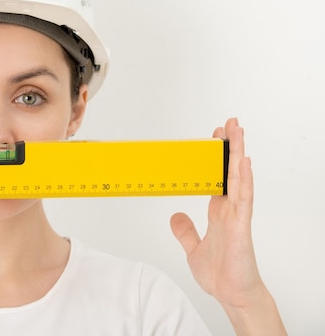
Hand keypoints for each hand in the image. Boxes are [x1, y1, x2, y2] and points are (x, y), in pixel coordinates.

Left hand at [170, 118, 285, 335]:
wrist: (232, 296)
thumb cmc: (221, 274)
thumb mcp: (194, 248)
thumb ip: (186, 231)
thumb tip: (175, 216)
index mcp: (219, 213)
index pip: (218, 178)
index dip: (216, 159)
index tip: (213, 139)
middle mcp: (230, 210)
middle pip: (230, 173)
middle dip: (230, 148)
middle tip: (229, 123)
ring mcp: (237, 216)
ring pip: (239, 179)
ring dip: (238, 154)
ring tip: (238, 131)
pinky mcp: (241, 227)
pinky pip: (244, 199)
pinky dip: (244, 180)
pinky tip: (244, 162)